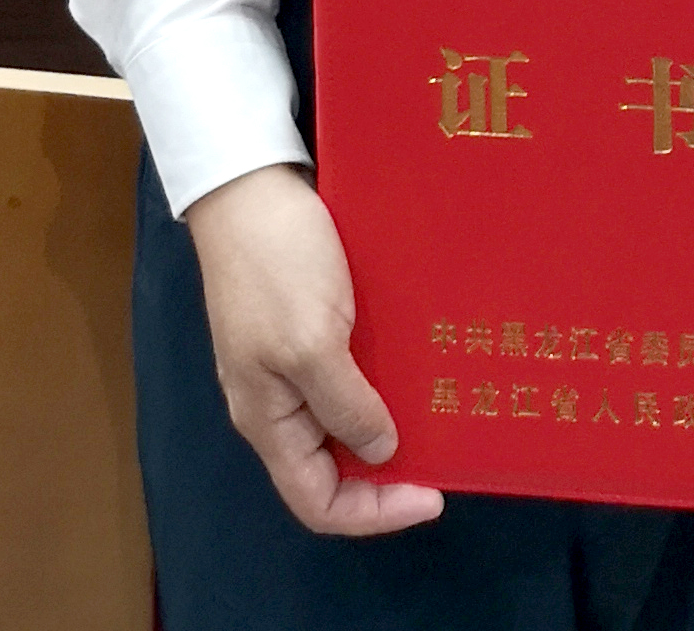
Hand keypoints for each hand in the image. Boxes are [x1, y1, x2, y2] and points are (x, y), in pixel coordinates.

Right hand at [184, 164, 444, 537]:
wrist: (250, 181)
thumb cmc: (275, 262)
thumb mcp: (312, 343)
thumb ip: (345, 407)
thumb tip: (382, 453)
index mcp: (268, 418)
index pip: (318, 502)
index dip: (374, 513)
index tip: (431, 493)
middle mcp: (278, 400)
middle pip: (334, 465)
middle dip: (388, 469)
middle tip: (443, 451)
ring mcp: (291, 360)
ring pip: (346, 417)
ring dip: (392, 419)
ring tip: (441, 409)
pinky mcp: (308, 323)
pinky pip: (350, 371)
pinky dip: (385, 377)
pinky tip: (419, 362)